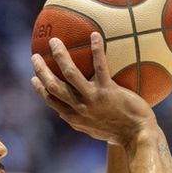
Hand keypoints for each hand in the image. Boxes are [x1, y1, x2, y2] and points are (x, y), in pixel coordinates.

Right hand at [31, 32, 156, 145]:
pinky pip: (100, 66)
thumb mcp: (93, 130)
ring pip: (70, 74)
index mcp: (74, 117)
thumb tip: (68, 113)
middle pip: (54, 86)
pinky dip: (96, 50)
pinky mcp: (108, 90)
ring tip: (54, 42)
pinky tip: (94, 35)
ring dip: (60, 56)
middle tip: (35, 56)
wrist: (137, 136)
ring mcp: (92, 99)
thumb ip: (80, 120)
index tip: (34, 77)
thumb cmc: (119, 132)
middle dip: (42, 70)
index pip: (51, 100)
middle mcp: (79, 108)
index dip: (40, 88)